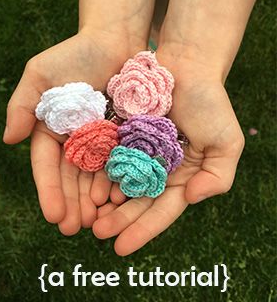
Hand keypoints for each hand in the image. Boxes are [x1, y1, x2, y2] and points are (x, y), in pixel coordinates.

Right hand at [3, 30, 143, 235]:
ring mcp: (101, 140)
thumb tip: (10, 139)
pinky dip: (119, 183)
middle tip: (77, 229)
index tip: (54, 215)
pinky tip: (122, 200)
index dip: (49, 191)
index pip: (46, 166)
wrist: (115, 38)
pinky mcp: (125, 136)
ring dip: (95, 201)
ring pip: (96, 177)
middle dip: (73, 205)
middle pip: (71, 179)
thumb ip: (23, 104)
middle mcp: (75, 140)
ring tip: (99, 221)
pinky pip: (122, 164)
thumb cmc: (75, 53)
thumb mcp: (40, 73)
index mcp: (51, 130)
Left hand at [93, 63, 243, 254]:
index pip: (161, 210)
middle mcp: (158, 170)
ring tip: (87, 216)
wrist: (187, 62)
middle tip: (96, 233)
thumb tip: (192, 198)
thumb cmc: (210, 101)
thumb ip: (218, 176)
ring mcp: (138, 151)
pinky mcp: (121, 132)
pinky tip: (84, 183)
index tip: (120, 248)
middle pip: (136, 201)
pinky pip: (107, 155)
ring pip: (119, 183)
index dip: (142, 230)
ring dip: (103, 202)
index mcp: (182, 178)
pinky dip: (97, 172)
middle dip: (118, 220)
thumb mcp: (227, 141)